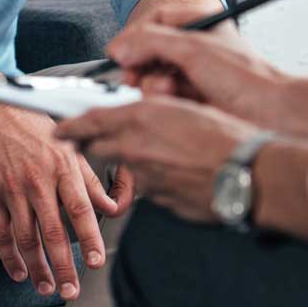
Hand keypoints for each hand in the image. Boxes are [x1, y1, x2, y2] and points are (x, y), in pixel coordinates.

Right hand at [0, 101, 124, 300]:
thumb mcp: (66, 144)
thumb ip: (89, 178)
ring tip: (46, 286)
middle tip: (70, 288)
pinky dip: (9, 257)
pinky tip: (19, 271)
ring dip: (37, 267)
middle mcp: (37, 179)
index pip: (80, 208)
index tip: (95, 261)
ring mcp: (11, 188)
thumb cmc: (30, 124)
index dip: (90, 238)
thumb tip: (110, 206)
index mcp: (61, 165)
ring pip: (26, 238)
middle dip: (63, 266)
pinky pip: (1, 232)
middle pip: (53, 231)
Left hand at [56, 97, 256, 224]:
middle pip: (96, 148)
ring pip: (124, 168)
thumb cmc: (226, 136)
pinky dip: (153, 179)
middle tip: (87, 141)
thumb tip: (138, 111)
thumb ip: (153, 110)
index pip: (90, 120)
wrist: (248, 175)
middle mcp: (136, 147)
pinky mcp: (157, 200)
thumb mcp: (184, 106)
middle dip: (90, 144)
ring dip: (129, 161)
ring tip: (157, 154)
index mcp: (141, 117)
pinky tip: (176, 172)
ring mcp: (145, 177)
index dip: (70, 124)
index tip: (60, 127)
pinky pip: (147, 187)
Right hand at [108, 22, 286, 121]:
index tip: (119, 51)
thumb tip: (119, 47)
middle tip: (135, 76)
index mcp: (202, 23)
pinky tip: (173, 102)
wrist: (272, 115)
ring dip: (153, 84)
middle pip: (151, 49)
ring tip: (166, 91)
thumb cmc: (246, 78)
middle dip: (143, 64)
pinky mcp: (193, 98)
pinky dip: (162, 99)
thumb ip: (151, 42)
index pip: (156, 20)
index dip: (135, 35)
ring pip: (155, 75)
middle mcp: (197, 46)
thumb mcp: (194, 49)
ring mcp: (195, 73)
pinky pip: (164, 96)